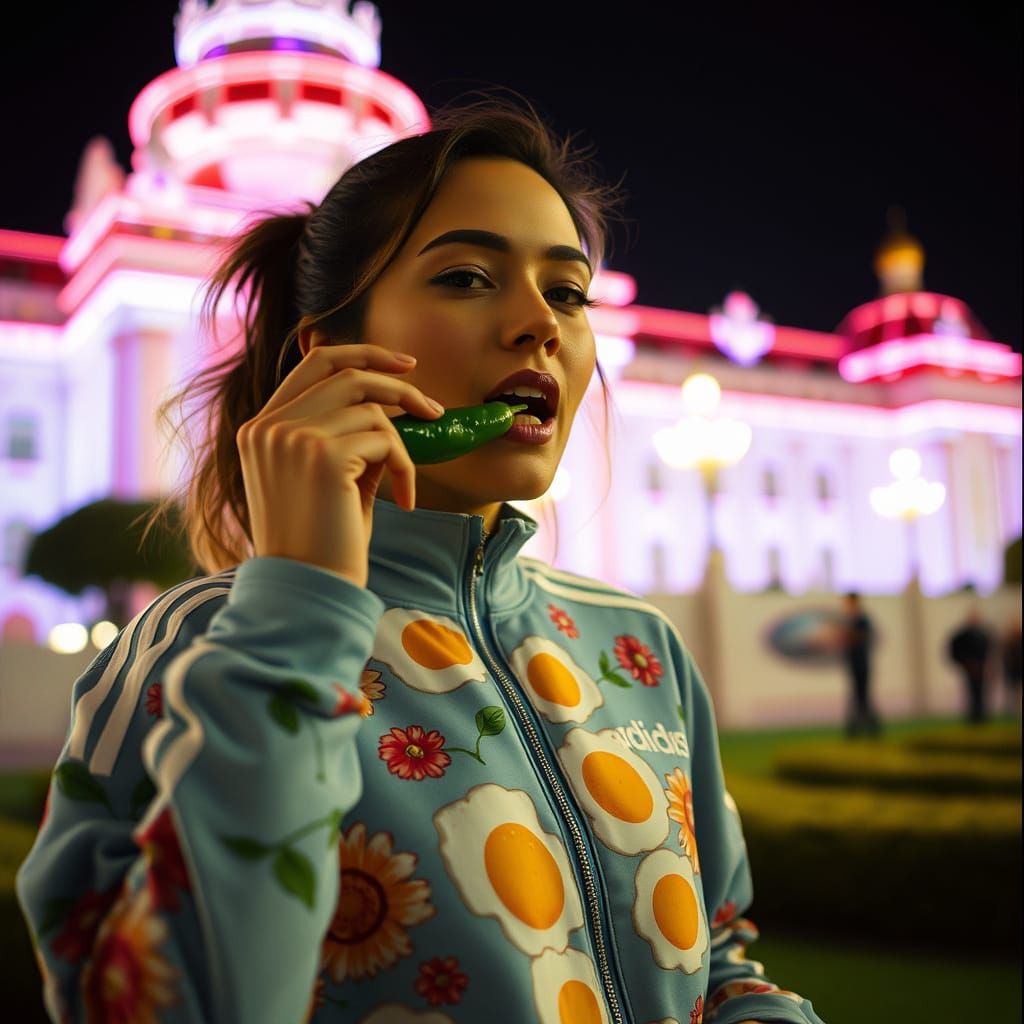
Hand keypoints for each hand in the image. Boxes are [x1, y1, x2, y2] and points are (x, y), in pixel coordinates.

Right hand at [236, 343, 443, 587]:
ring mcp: (292, 437)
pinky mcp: (322, 455)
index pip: (313, 363)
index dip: (363, 355)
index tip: (403, 365)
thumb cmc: (322, 544)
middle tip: (433, 410)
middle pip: (348, 374)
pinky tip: (402, 502)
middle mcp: (269, 426)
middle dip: (399, 386)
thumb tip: (391, 408)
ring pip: (373, 410)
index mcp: (261, 429)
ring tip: (403, 483)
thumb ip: (344, 437)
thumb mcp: (327, 480)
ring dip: (403, 446)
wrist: (308, 591)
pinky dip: (406, 470)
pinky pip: (387, 442)